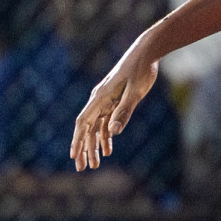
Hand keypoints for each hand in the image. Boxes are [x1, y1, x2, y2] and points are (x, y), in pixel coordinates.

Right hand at [71, 41, 158, 170]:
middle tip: (83, 168)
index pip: (84, 123)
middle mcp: (99, 100)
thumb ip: (124, 112)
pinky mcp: (114, 100)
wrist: (146, 52)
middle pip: (87, 128)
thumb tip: (113, 133)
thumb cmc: (141, 70)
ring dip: (95, 145)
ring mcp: (106, 100)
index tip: (74, 156)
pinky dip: (106, 135)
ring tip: (95, 163)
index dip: (78, 140)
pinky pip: (106, 122)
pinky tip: (108, 149)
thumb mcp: (135, 93)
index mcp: (100, 98)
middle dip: (84, 148)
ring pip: (96, 127)